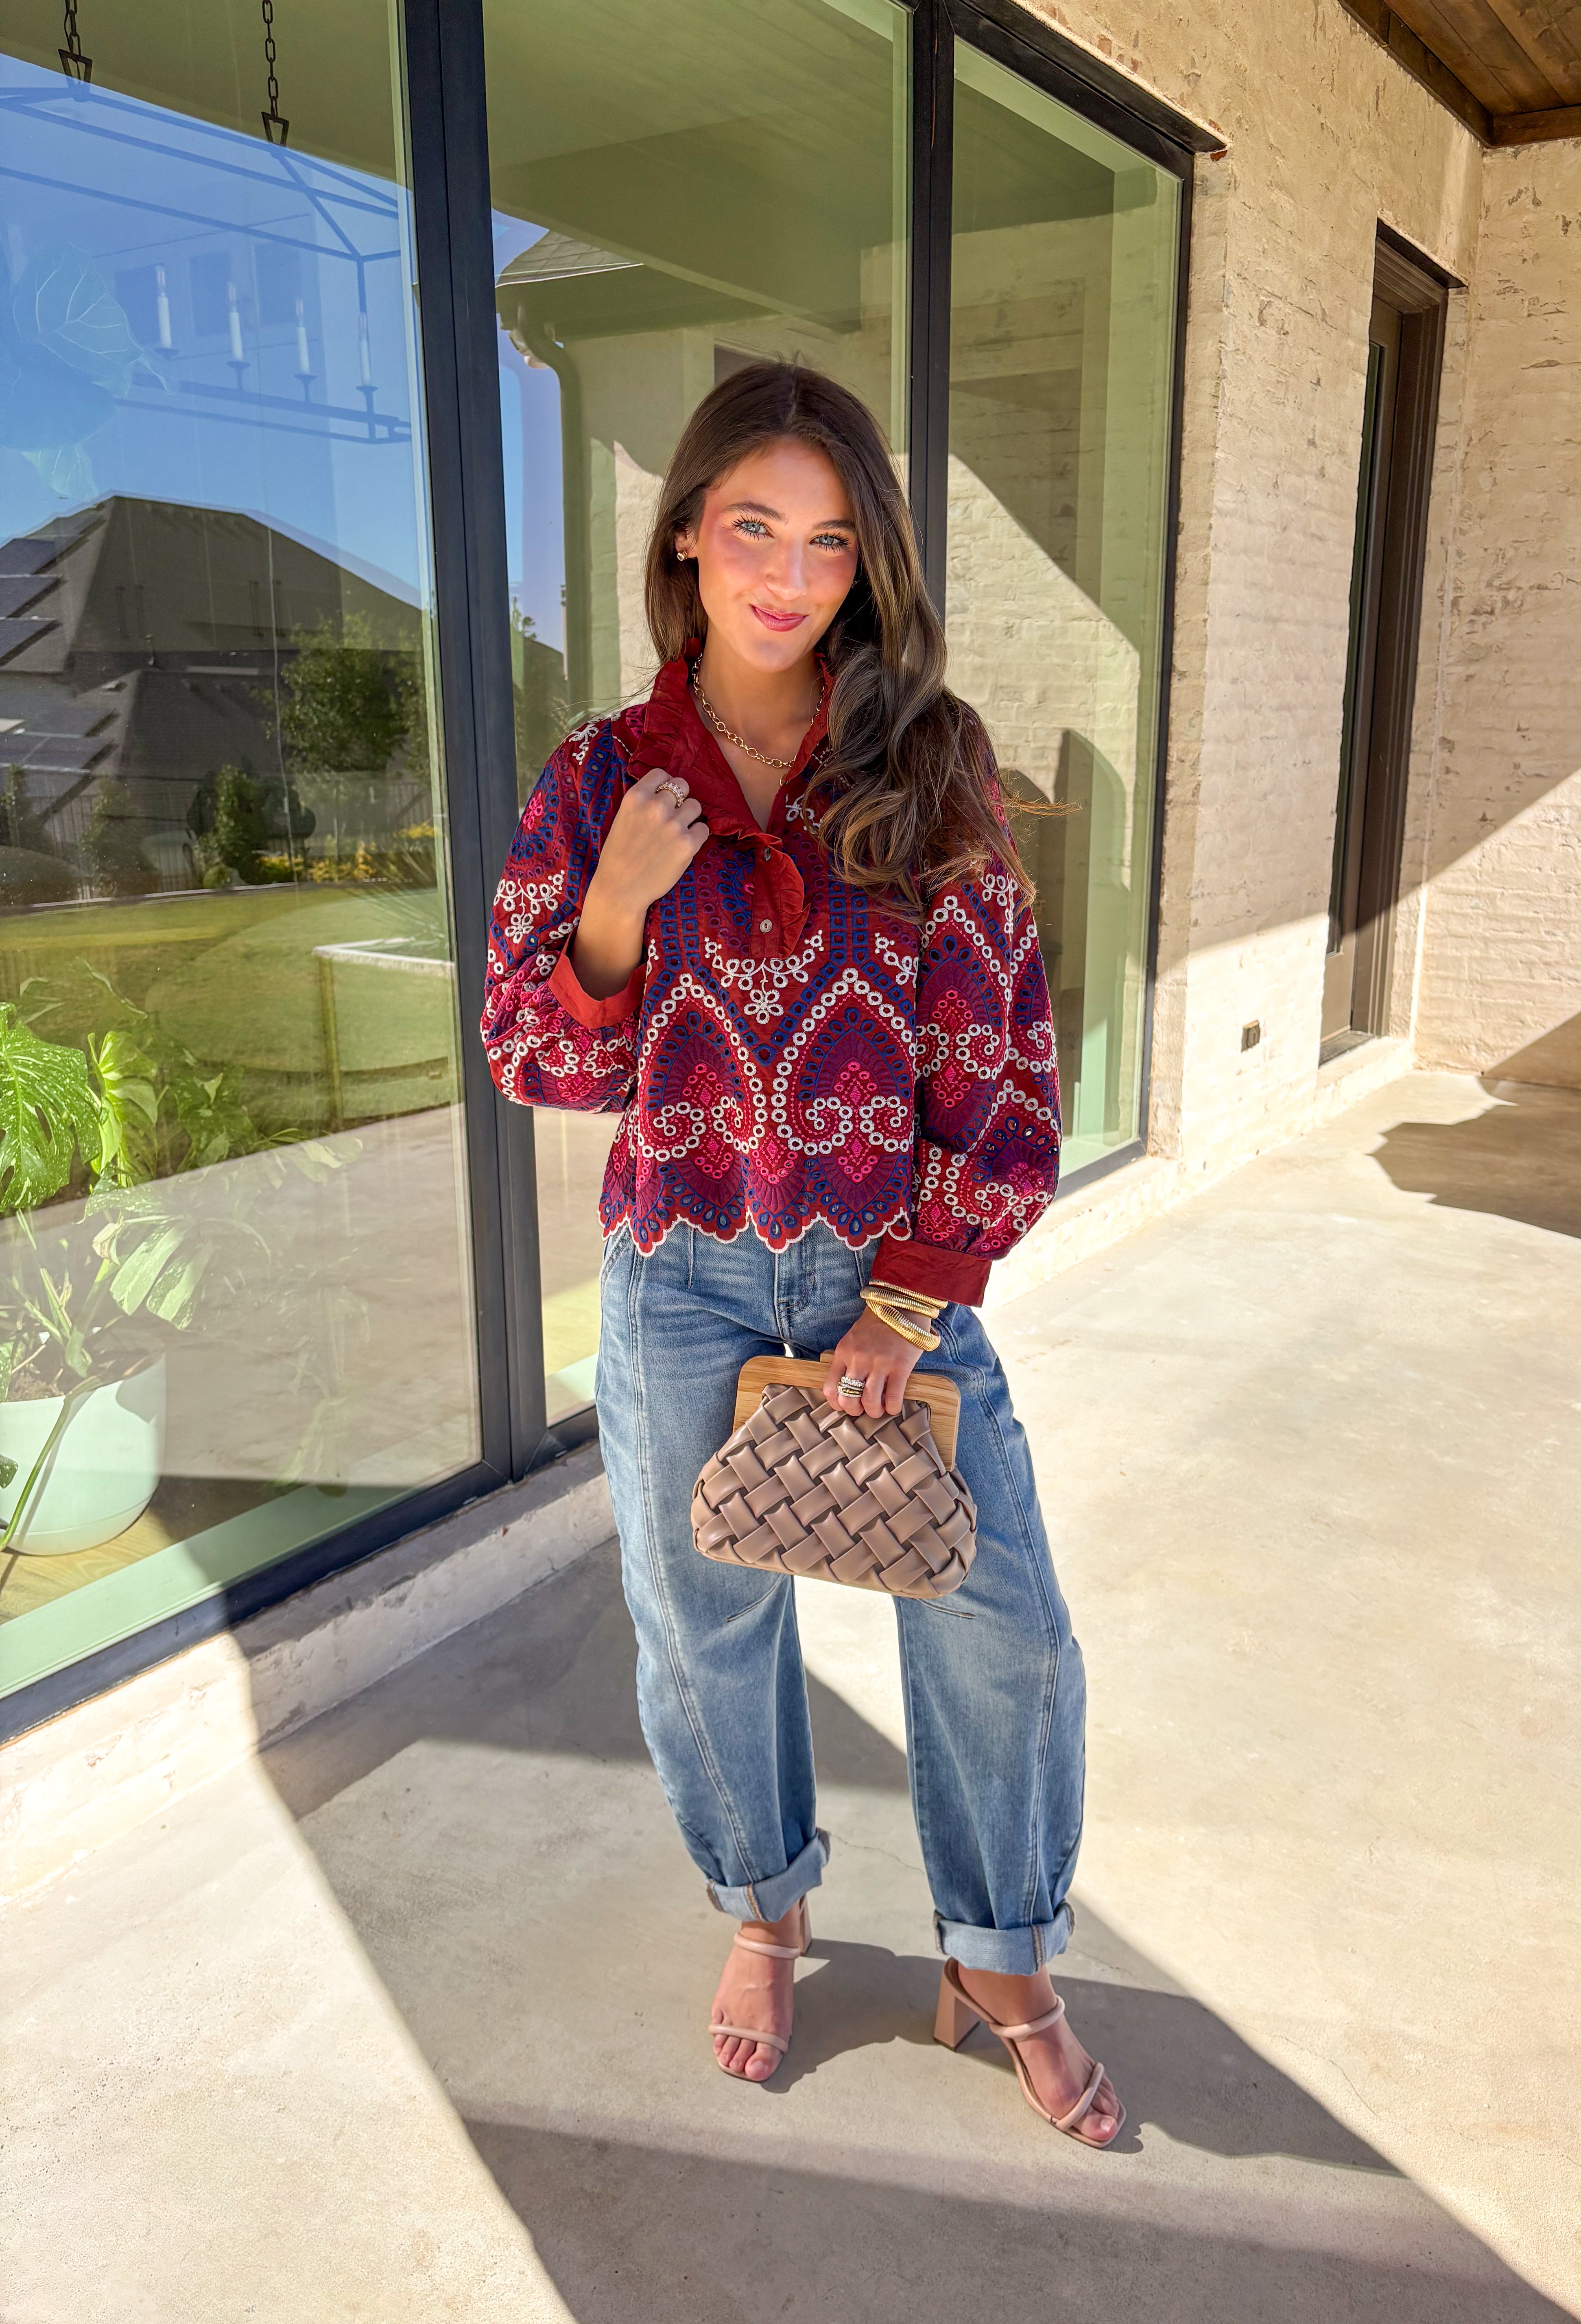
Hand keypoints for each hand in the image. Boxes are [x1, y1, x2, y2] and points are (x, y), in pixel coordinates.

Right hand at [571, 766, 708, 997]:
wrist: (621, 889)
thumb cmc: (618, 856)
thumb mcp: (623, 818)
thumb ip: (643, 802)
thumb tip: (664, 791)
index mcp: (636, 797)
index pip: (662, 774)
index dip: (665, 785)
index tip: (664, 797)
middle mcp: (656, 806)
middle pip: (683, 786)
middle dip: (680, 800)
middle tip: (673, 816)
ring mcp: (674, 824)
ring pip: (696, 806)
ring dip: (690, 817)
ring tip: (678, 832)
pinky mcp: (688, 843)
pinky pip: (704, 829)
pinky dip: (697, 837)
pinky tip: (684, 846)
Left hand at [824, 1307, 924, 1417]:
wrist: (901, 1305)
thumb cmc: (877, 1324)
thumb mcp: (852, 1339)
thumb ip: (847, 1360)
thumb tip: (848, 1387)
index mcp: (843, 1353)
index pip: (830, 1389)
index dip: (836, 1404)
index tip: (845, 1406)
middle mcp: (858, 1360)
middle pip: (848, 1399)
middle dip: (855, 1411)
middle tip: (863, 1409)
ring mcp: (879, 1364)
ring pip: (870, 1402)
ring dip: (874, 1412)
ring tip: (879, 1409)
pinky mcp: (900, 1367)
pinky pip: (893, 1398)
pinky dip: (893, 1408)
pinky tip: (894, 1406)